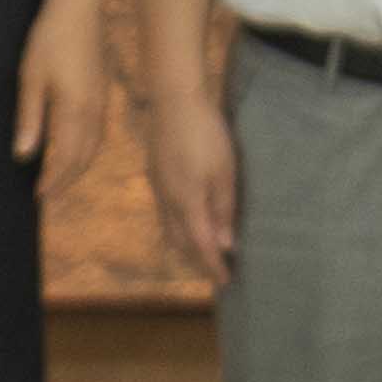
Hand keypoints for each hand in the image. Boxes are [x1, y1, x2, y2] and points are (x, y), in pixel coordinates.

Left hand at [16, 0, 117, 196]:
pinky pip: (99, 131)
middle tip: (47, 194)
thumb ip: (29, 118)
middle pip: (84, 157)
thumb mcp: (31, 77)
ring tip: (61, 177)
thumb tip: (24, 155)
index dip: (53, 180)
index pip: (67, 158)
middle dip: (66, 179)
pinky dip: (87, 148)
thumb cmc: (50, 37)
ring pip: (95, 146)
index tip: (38, 195)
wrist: (80, 5)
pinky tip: (76, 147)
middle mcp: (94, 110)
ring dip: (78, 166)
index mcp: (75, 109)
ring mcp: (102, 100)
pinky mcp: (103, 90)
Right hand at [145, 77, 240, 279]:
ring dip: (186, 246)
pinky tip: (188, 223)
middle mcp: (167, 201)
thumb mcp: (224, 172)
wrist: (174, 99)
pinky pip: (164, 213)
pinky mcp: (155, 175)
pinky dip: (177, 228)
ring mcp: (158, 188)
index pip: (202, 245)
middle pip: (181, 243)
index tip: (226, 282)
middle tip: (216, 272)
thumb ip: (223, 210)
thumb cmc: (206, 134)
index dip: (213, 266)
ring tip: (203, 253)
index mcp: (187, 203)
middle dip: (198, 261)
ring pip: (169, 229)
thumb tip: (225, 245)